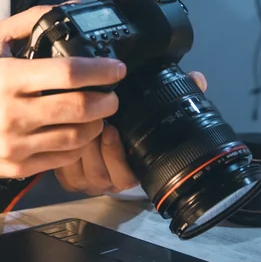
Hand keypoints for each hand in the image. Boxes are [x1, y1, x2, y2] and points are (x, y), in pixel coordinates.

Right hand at [0, 5, 126, 178]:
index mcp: (8, 78)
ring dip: (97, 124)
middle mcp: (13, 113)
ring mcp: (16, 144)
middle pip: (79, 108)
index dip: (100, 71)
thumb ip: (29, 20)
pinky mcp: (18, 166)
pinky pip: (63, 158)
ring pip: (76, 137)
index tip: (116, 69)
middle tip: (112, 93)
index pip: (68, 74)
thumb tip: (69, 7)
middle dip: (107, 100)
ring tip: (98, 113)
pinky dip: (79, 145)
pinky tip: (79, 133)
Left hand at [56, 71, 206, 194]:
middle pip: (98, 172)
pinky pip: (64, 172)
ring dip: (76, 146)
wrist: (108, 138)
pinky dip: (63, 153)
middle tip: (88, 119)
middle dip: (93, 145)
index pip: (126, 175)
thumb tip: (197, 79)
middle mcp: (110, 181)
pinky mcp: (68, 179)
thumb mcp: (153, 110)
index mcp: (133, 171)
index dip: (116, 154)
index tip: (112, 130)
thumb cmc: (132, 125)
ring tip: (76, 122)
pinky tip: (64, 131)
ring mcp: (88, 182)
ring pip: (79, 171)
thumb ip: (180, 95)